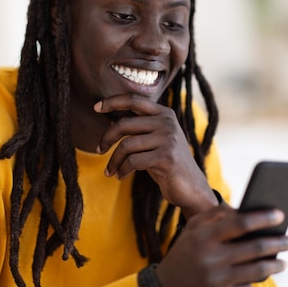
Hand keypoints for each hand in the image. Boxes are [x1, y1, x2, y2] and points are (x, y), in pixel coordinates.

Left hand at [94, 93, 216, 216]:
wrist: (191, 187)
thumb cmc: (166, 162)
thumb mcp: (156, 139)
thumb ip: (140, 128)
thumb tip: (110, 122)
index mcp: (164, 113)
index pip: (134, 99)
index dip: (113, 101)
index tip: (96, 107)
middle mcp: (167, 123)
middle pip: (125, 123)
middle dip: (107, 138)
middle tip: (98, 150)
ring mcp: (168, 139)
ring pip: (126, 145)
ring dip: (113, 161)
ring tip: (109, 171)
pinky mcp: (166, 158)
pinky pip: (133, 161)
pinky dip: (122, 170)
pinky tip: (120, 176)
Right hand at [155, 205, 287, 286]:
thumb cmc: (186, 253)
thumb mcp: (193, 229)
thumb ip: (216, 214)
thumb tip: (245, 209)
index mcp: (204, 237)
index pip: (240, 223)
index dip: (263, 218)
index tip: (280, 214)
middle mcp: (211, 258)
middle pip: (255, 248)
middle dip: (279, 243)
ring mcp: (216, 280)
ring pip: (258, 270)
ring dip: (275, 264)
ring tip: (283, 261)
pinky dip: (254, 281)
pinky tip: (258, 276)